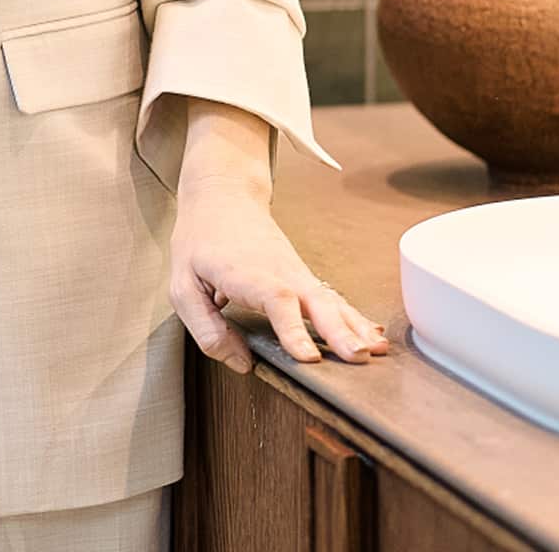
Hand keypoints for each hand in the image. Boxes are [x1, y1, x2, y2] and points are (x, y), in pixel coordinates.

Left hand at [169, 180, 389, 375]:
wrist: (222, 194)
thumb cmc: (200, 238)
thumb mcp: (182, 284)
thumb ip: (206, 328)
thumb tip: (240, 363)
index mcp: (246, 272)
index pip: (275, 299)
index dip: (292, 328)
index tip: (308, 357)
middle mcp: (279, 270)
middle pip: (313, 299)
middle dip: (338, 330)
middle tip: (357, 358)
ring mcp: (296, 271)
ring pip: (330, 299)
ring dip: (354, 326)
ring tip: (376, 352)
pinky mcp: (303, 276)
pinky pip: (332, 299)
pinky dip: (354, 318)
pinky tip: (372, 336)